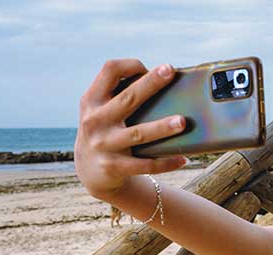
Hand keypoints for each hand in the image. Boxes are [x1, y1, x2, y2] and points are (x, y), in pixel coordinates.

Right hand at [74, 59, 187, 199]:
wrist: (89, 171)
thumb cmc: (105, 130)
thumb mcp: (101, 110)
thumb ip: (119, 95)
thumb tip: (163, 78)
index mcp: (92, 100)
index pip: (109, 70)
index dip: (130, 65)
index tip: (151, 68)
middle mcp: (95, 120)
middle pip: (127, 98)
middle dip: (150, 83)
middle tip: (170, 71)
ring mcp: (104, 144)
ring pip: (138, 134)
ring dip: (161, 127)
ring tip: (182, 122)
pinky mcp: (114, 167)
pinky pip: (145, 165)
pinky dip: (165, 162)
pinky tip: (182, 159)